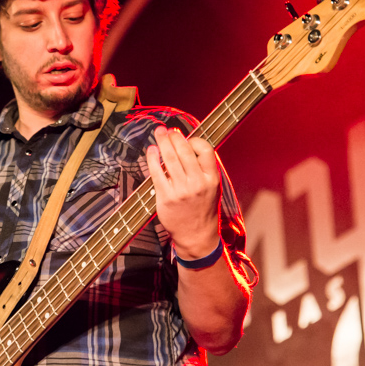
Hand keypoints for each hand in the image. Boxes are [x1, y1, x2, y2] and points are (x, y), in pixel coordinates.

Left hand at [146, 126, 221, 258]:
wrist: (196, 235)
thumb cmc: (203, 208)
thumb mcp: (213, 187)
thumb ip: (203, 168)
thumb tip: (188, 144)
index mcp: (212, 178)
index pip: (205, 149)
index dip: (194, 140)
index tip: (187, 140)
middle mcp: (197, 183)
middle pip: (184, 151)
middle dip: (174, 137)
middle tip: (167, 130)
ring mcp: (181, 191)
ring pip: (170, 159)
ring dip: (162, 142)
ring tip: (159, 133)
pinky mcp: (166, 197)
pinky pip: (157, 173)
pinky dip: (152, 158)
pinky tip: (152, 151)